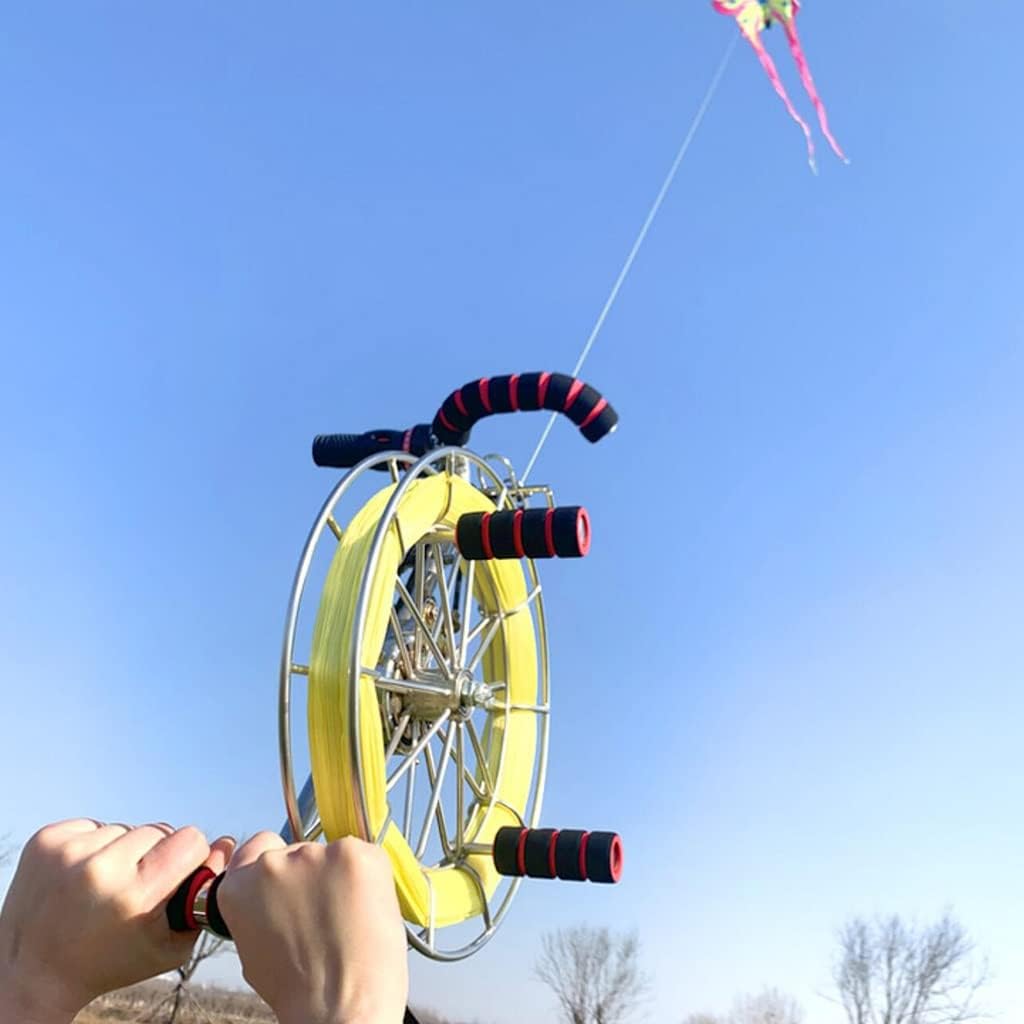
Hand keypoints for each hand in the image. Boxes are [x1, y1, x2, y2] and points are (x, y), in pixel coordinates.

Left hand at [0, 820, 233, 1023]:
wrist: (30, 974)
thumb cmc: (108, 962)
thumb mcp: (169, 944)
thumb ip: (204, 895)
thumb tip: (226, 843)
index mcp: (135, 895)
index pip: (190, 839)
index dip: (189, 858)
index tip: (177, 876)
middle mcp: (100, 868)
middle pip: (159, 830)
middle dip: (155, 854)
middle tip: (136, 886)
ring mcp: (69, 852)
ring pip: (126, 828)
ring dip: (122, 851)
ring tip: (104, 885)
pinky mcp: (46, 840)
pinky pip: (94, 825)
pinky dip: (94, 845)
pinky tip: (81, 876)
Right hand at [218, 833, 407, 1023]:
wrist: (339, 1007)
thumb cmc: (299, 989)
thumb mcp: (254, 947)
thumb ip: (258, 907)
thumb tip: (275, 894)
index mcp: (240, 885)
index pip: (256, 846)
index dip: (275, 861)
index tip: (290, 878)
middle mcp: (274, 861)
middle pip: (298, 851)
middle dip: (311, 875)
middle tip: (324, 912)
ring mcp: (316, 853)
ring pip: (333, 855)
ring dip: (341, 877)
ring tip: (347, 920)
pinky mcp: (355, 854)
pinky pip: (364, 857)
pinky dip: (368, 879)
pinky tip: (366, 911)